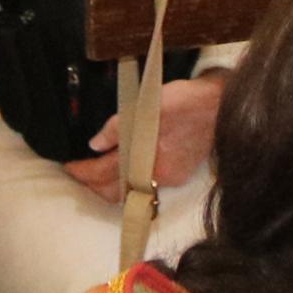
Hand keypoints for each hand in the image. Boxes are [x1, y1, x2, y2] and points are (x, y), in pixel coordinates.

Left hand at [62, 76, 227, 198]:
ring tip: (95, 169)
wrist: (224, 104)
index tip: (68, 167)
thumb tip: (94, 145)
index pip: (106, 174)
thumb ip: (119, 125)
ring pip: (131, 189)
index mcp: (149, 160)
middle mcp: (160, 176)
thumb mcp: (150, 104)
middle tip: (77, 172)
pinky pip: (147, 183)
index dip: (84, 173)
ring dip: (111, 183)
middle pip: (117, 192)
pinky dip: (130, 177)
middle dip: (94, 185)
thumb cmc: (188, 100)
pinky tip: (125, 164)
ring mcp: (171, 177)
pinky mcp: (179, 173)